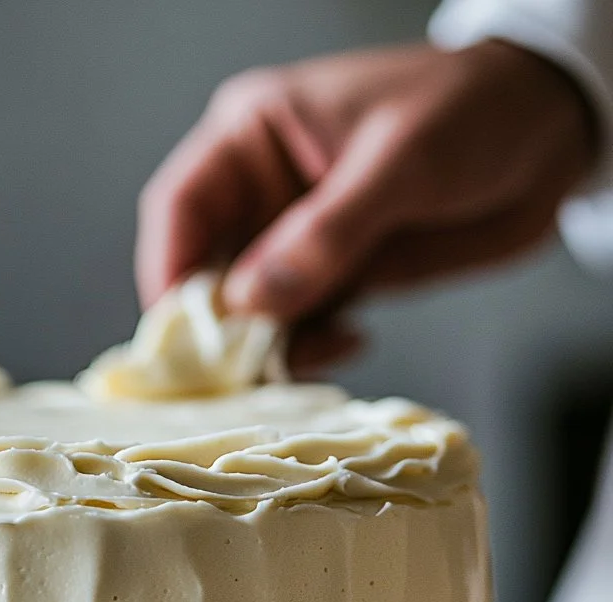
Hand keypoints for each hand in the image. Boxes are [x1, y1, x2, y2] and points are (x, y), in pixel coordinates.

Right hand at [136, 42, 596, 373]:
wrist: (551, 133)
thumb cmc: (472, 111)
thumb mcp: (398, 163)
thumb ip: (325, 233)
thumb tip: (252, 302)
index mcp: (253, 138)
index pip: (180, 209)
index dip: (168, 273)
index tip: (181, 335)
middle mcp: (261, 193)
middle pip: (204, 272)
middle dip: (216, 327)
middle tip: (239, 372)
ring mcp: (295, 240)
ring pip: (248, 311)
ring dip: (264, 348)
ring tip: (306, 361)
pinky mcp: (331, 276)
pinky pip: (296, 327)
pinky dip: (307, 350)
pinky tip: (348, 341)